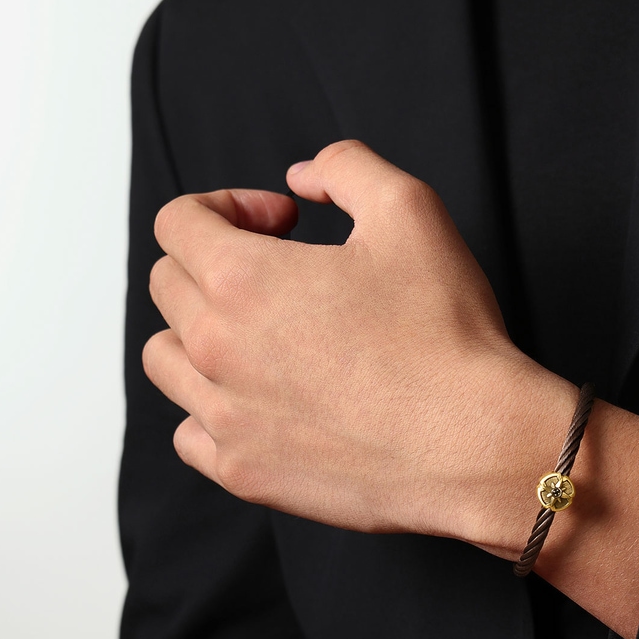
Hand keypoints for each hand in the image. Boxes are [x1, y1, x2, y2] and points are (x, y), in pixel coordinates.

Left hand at [143, 140, 574, 545]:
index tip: (282, 221)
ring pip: (165, 358)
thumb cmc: (445, 332)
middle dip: (216, 259)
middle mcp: (216, 349)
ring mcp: (224, 417)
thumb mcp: (409, 208)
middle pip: (167, 283)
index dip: (230, 203)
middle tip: (284, 268)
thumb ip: (345, 166)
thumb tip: (302, 177)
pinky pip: (190, 431)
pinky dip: (213, 405)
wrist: (473, 440)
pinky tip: (265, 395)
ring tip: (265, 332)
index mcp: (242, 279)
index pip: (178, 221)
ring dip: (201, 330)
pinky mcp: (245, 472)